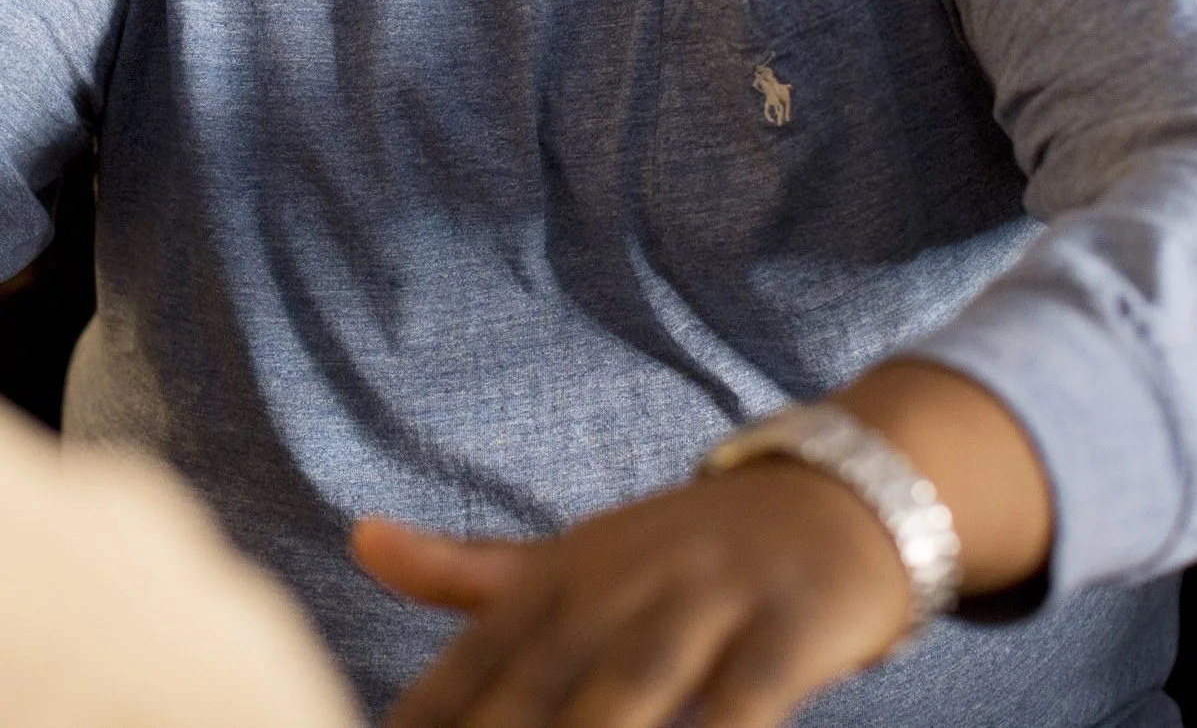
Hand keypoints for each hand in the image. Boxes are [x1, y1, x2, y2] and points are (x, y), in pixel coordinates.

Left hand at [353, 459, 910, 727]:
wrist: (839, 492)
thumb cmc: (684, 553)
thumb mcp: (573, 557)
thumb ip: (466, 571)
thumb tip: (357, 540)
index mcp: (559, 576)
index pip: (471, 664)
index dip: (420, 718)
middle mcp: (620, 585)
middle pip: (537, 684)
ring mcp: (706, 602)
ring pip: (630, 689)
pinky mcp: (790, 628)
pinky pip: (749, 699)